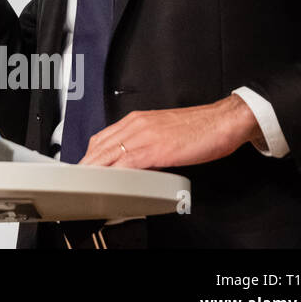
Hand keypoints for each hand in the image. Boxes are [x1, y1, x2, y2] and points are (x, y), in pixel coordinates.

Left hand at [77, 95, 263, 168]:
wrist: (222, 121)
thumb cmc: (199, 127)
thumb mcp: (163, 131)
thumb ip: (146, 141)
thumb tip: (135, 158)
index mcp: (137, 119)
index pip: (103, 136)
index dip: (90, 153)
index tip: (83, 165)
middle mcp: (137, 124)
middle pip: (101, 145)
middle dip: (87, 163)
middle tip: (79, 177)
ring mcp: (146, 136)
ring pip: (111, 153)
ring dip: (96, 169)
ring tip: (87, 182)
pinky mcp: (157, 149)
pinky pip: (130, 162)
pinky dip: (117, 172)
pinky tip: (111, 181)